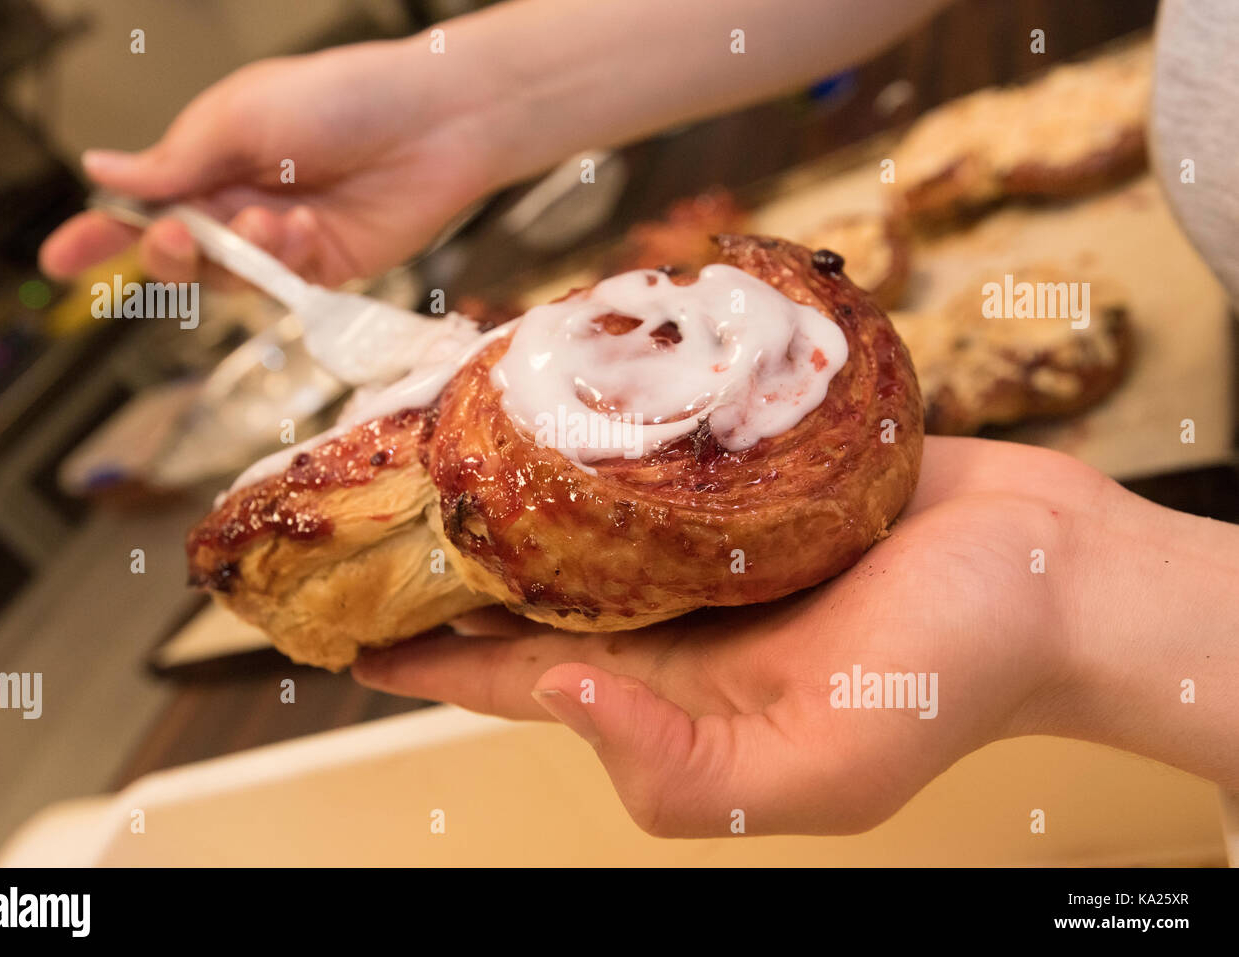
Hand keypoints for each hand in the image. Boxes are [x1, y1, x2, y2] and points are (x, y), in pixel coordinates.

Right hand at [39, 40, 499, 286]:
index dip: (98, 233)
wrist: (434, 122)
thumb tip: (102, 171)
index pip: (141, 202)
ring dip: (236, 254)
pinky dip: (284, 259)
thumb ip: (176, 159)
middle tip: (177, 235)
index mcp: (210, 156)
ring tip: (269, 219)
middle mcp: (239, 202)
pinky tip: (305, 225)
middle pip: (177, 251)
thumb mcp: (240, 115)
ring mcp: (279, 239)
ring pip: (226, 275)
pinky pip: (279, 284)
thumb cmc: (343, 97)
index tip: (57, 261)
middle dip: (167, 250)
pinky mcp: (322, 268)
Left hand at [354, 436, 1149, 836]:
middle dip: (447, 555)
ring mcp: (702, 533)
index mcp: (666, 687)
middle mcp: (667, 609)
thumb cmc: (953, 679)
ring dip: (508, 475)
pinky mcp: (743, 469)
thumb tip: (562, 695)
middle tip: (365, 504)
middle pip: (525, 583)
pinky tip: (553, 381)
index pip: (511, 677)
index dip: (422, 660)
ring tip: (432, 431)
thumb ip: (681, 769)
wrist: (1051, 571)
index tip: (333, 630)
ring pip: (576, 501)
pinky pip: (649, 441)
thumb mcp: (821, 768)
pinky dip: (596, 417)